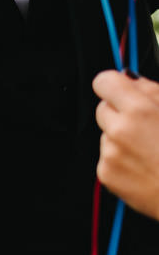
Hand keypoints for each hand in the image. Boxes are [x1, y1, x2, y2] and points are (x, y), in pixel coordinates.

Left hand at [94, 70, 158, 220]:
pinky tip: (145, 165)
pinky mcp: (106, 174)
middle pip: (103, 108)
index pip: (104, 82)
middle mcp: (119, 131)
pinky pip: (107, 157)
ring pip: (106, 133)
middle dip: (120, 112)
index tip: (123, 90)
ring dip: (122, 137)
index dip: (115, 85)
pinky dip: (121, 158)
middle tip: (147, 125)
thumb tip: (130, 79)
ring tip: (152, 149)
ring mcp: (110, 154)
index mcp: (139, 111)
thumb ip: (152, 92)